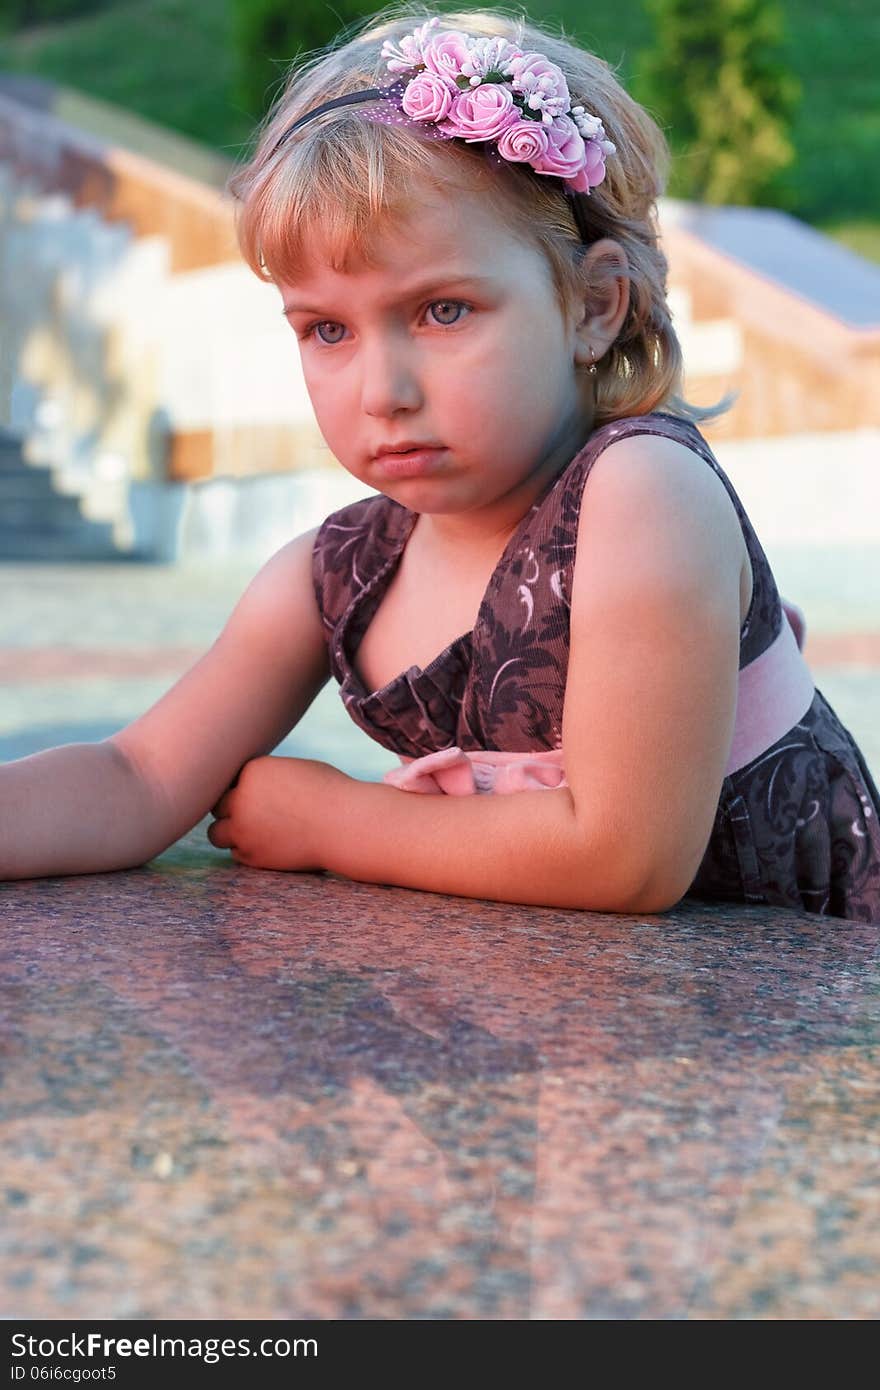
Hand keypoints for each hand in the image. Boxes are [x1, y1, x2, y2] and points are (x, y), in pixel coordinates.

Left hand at [206, 755, 348, 870]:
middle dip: (233, 809)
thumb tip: (244, 786)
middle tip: (257, 813)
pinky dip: (247, 850)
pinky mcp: (252, 855)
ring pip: (216, 833)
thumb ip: (266, 776)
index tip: (262, 794)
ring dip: (231, 832)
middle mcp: (241, 799)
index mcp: (252, 771)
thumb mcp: (294, 770)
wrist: (346, 825)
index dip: (241, 788)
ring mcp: (243, 829)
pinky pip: (236, 853)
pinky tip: (269, 844)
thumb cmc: (328, 793)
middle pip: (217, 805)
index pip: (228, 780)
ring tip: (255, 832)